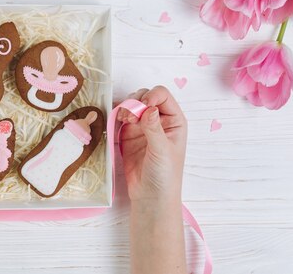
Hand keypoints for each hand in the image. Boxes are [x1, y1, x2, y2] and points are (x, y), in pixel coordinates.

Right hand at [117, 86, 186, 203]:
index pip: (163, 96)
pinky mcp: (128, 134)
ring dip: (126, 107)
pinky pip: (122, 116)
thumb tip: (149, 108)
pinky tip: (118, 121)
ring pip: (133, 104)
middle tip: (130, 116)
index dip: (151, 96)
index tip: (142, 107)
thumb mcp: (162, 151)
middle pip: (146, 96)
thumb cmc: (165, 175)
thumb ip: (154, 128)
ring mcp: (143, 126)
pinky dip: (118, 114)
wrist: (150, 196)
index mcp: (174, 121)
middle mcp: (159, 120)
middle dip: (136, 101)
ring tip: (124, 119)